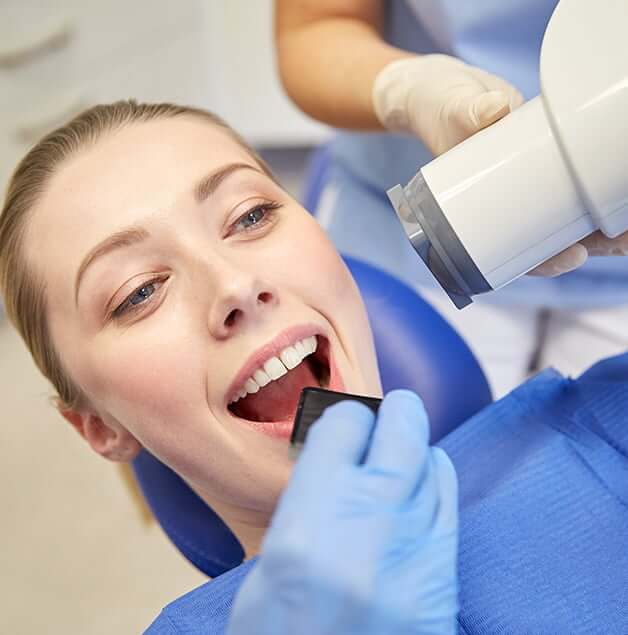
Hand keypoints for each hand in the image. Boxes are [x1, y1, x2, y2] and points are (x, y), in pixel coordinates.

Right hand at [227, 391, 458, 634]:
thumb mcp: (268, 567)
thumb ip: (308, 505)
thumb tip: (335, 466)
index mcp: (309, 520)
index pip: (344, 425)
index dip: (343, 418)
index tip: (344, 424)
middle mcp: (369, 524)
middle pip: (400, 429)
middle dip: (393, 413)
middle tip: (388, 411)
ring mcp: (415, 549)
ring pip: (431, 461)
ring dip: (415, 449)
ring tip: (402, 452)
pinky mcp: (443, 577)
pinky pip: (448, 502)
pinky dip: (436, 482)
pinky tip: (424, 483)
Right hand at [373, 54, 627, 277]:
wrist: (447, 91)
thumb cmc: (438, 109)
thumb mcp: (449, 112)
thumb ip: (468, 112)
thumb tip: (493, 111)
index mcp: (475, 214)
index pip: (511, 252)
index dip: (543, 262)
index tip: (573, 255)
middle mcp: (504, 204)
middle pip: (546, 241)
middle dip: (586, 244)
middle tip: (622, 241)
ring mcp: (526, 183)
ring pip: (565, 216)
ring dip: (600, 224)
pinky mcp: (544, 158)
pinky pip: (573, 182)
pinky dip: (598, 188)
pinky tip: (620, 190)